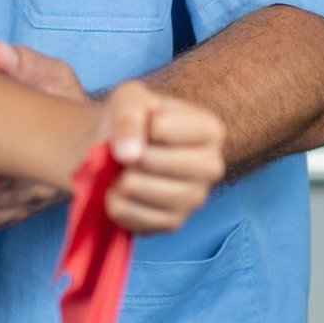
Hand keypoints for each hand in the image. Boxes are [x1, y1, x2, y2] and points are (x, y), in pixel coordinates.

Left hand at [99, 81, 225, 233]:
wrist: (111, 151)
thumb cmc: (129, 120)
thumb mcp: (128, 98)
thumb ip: (128, 115)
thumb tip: (129, 153)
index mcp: (210, 130)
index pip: (161, 128)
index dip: (137, 126)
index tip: (142, 125)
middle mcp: (212, 166)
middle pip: (155, 162)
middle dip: (129, 155)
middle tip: (129, 153)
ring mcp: (195, 199)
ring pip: (141, 190)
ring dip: (119, 179)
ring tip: (123, 171)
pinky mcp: (173, 223)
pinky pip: (132, 216)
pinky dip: (115, 203)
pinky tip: (121, 192)